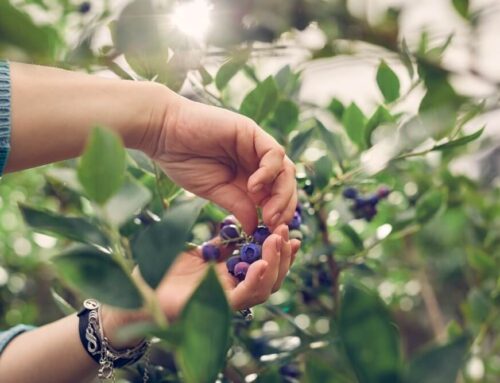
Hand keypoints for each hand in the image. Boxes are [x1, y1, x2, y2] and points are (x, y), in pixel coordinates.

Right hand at [150, 95, 296, 232]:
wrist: (162, 133)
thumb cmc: (183, 160)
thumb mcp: (214, 191)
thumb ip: (237, 205)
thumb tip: (254, 228)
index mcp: (249, 175)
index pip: (275, 195)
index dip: (278, 213)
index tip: (270, 231)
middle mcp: (256, 160)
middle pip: (285, 183)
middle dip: (284, 206)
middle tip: (273, 224)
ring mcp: (255, 145)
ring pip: (285, 169)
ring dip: (281, 193)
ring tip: (268, 212)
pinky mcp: (251, 131)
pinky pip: (273, 152)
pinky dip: (269, 171)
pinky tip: (253, 186)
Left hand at [156, 224, 299, 319]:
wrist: (142, 292)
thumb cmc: (167, 274)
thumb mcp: (202, 252)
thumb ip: (223, 243)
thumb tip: (242, 222)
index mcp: (234, 279)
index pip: (266, 266)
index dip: (281, 251)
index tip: (288, 230)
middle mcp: (235, 292)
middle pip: (272, 278)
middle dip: (283, 255)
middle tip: (285, 231)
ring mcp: (227, 302)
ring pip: (264, 289)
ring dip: (275, 264)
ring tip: (276, 241)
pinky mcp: (216, 308)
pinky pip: (243, 297)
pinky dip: (256, 280)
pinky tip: (262, 263)